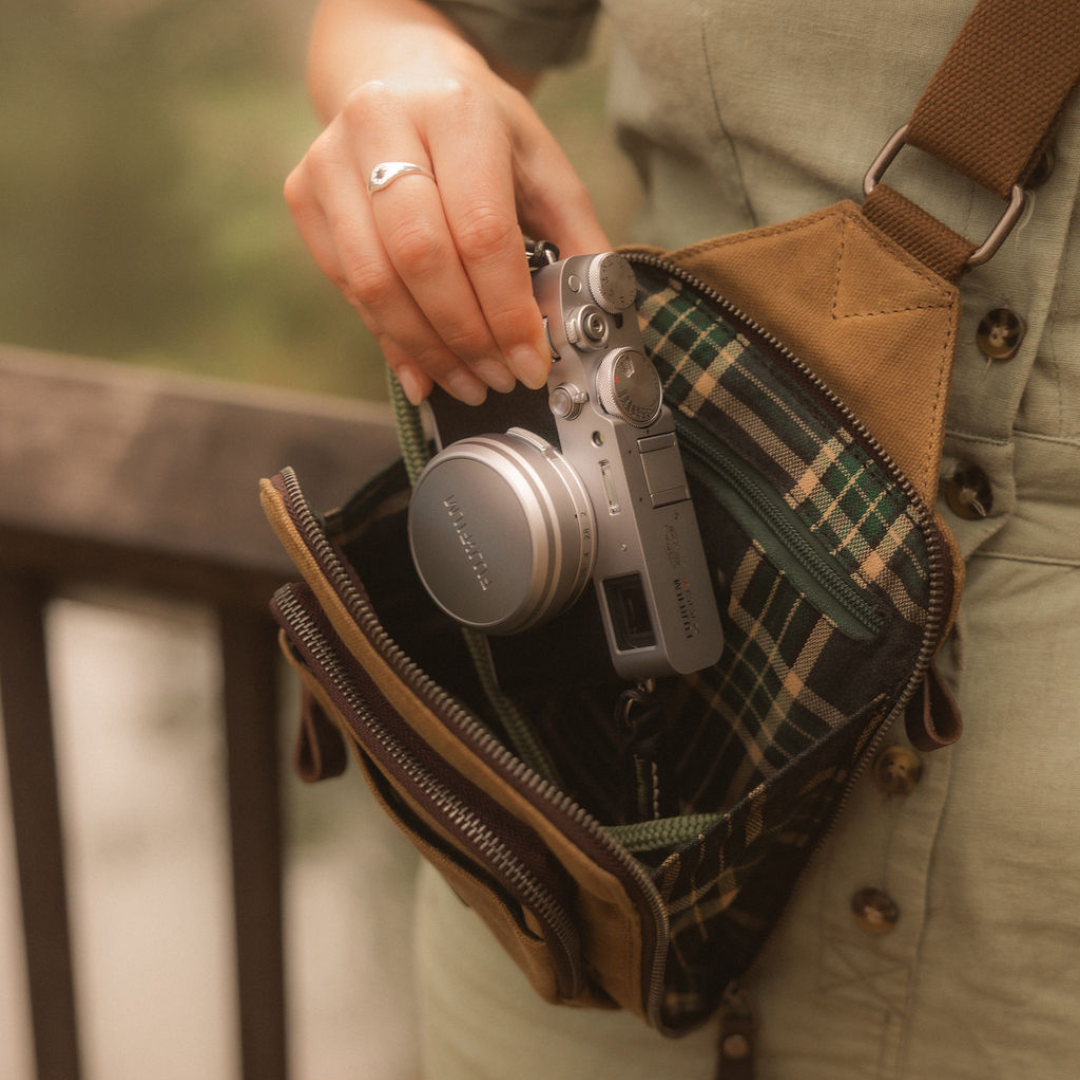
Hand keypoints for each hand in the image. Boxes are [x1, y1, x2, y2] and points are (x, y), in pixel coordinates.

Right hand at [284, 61, 609, 404]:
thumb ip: (574, 240)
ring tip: (469, 382)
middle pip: (421, 259)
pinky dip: (391, 340)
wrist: (405, 77)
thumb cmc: (481, 129)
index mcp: (455, 109)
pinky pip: (348, 287)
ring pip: (375, 282)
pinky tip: (426, 370)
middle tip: (500, 376)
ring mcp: (331, 158)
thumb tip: (579, 324)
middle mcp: (381, 122)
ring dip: (427, 349)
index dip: (506, 309)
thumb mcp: (543, 167)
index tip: (532, 360)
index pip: (480, 230)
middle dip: (467, 336)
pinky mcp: (303, 193)